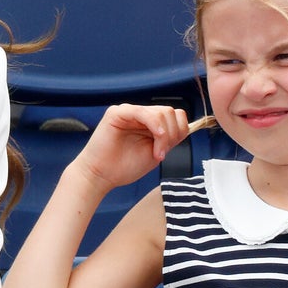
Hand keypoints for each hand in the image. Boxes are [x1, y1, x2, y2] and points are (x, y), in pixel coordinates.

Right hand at [72, 104, 188, 192]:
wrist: (101, 176)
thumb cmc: (124, 167)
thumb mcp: (156, 152)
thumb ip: (169, 139)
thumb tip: (186, 127)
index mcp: (150, 122)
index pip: (176, 116)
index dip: (178, 132)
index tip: (168, 151)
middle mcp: (141, 114)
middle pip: (171, 113)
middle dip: (173, 135)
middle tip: (160, 154)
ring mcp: (129, 111)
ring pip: (162, 112)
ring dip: (165, 135)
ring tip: (155, 153)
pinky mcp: (117, 113)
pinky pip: (143, 112)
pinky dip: (155, 127)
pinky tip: (155, 142)